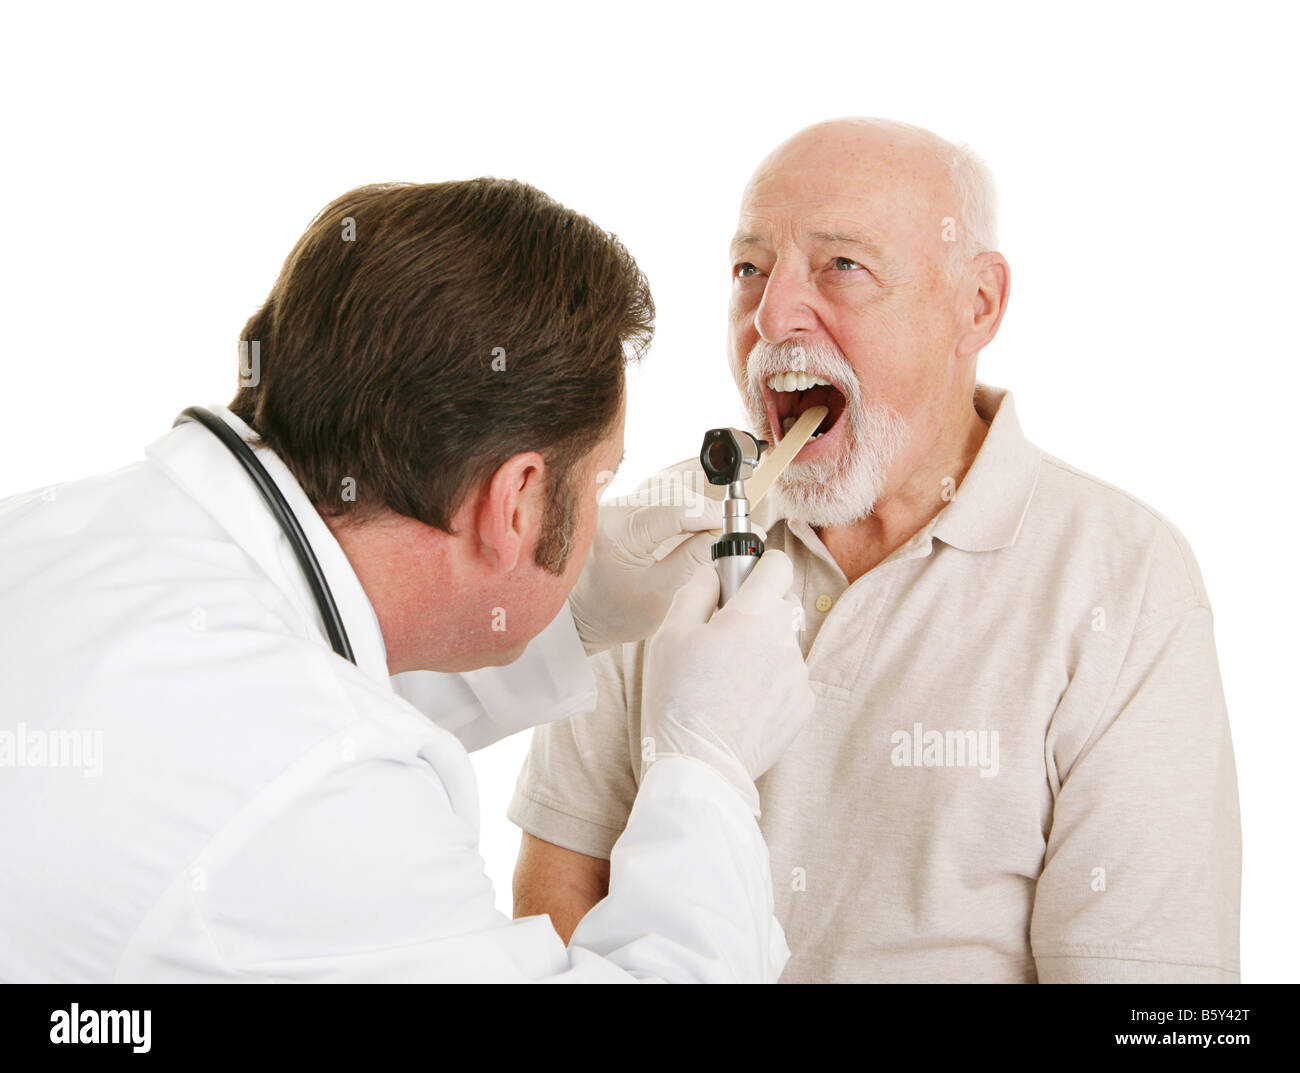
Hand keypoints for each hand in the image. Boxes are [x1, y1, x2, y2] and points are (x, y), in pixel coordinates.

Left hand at [569, 496, 758, 653]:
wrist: (578, 618)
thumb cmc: (612, 614)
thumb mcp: (659, 593)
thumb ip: (691, 559)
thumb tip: (721, 533)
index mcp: (616, 534)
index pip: (674, 512)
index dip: (711, 516)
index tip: (738, 525)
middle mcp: (609, 511)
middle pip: (672, 497)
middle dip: (706, 513)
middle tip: (734, 530)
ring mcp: (611, 507)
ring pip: (665, 495)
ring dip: (694, 510)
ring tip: (717, 531)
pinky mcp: (616, 510)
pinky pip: (655, 500)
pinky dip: (679, 511)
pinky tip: (696, 525)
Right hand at [640, 550, 812, 815]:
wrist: (700, 765)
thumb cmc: (677, 697)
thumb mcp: (669, 633)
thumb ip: (697, 589)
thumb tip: (716, 571)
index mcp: (751, 616)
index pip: (778, 564)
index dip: (760, 564)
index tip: (743, 576)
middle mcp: (784, 639)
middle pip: (780, 604)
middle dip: (755, 610)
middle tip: (720, 637)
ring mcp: (798, 674)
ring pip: (783, 642)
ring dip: (761, 648)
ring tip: (726, 679)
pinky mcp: (804, 704)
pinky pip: (789, 676)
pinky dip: (770, 681)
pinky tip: (741, 701)